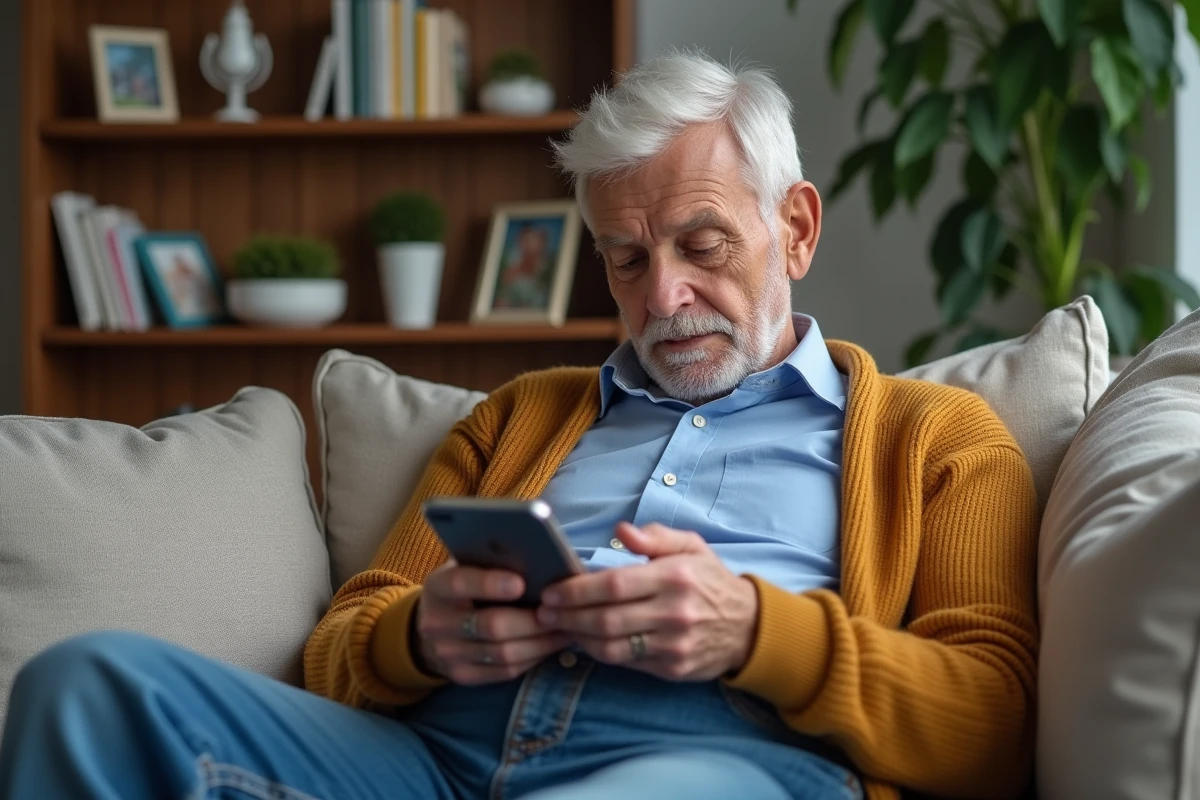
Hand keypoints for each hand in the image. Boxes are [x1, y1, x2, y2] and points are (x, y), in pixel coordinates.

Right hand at [414, 561, 570, 684]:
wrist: (434, 627)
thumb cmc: (465, 588)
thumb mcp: (467, 568)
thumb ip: (491, 563)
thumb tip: (535, 560)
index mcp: (437, 587)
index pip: (460, 583)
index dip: (490, 584)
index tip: (521, 583)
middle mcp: (436, 623)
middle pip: (491, 625)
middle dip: (532, 620)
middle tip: (561, 611)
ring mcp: (448, 654)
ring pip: (504, 653)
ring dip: (540, 642)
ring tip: (567, 628)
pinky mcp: (463, 675)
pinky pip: (506, 671)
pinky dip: (533, 658)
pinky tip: (551, 645)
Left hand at [537, 522, 758, 680]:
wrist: (748, 627)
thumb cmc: (709, 580)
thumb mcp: (690, 546)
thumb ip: (654, 536)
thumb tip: (620, 531)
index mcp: (674, 576)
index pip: (614, 585)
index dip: (576, 590)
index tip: (552, 591)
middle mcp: (674, 612)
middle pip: (606, 619)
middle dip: (568, 617)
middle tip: (544, 612)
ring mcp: (673, 644)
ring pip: (612, 647)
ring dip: (578, 638)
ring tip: (559, 627)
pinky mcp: (672, 668)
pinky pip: (626, 662)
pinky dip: (600, 652)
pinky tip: (586, 640)